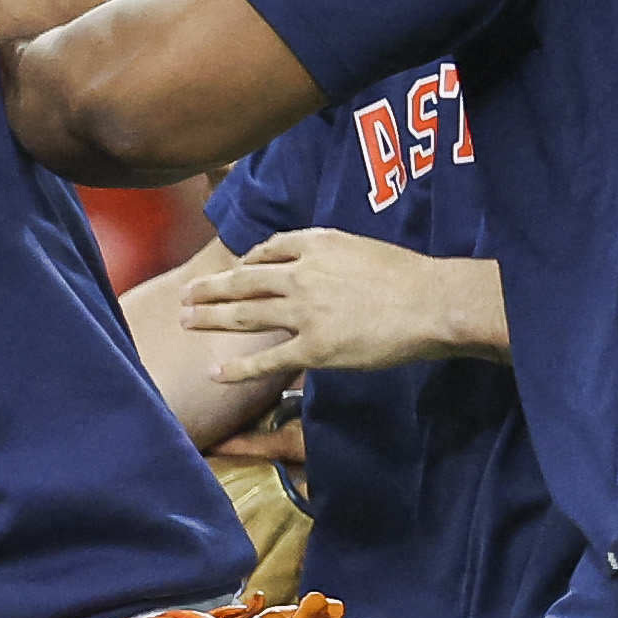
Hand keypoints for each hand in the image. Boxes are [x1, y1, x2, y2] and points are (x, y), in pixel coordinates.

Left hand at [180, 231, 491, 378]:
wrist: (433, 302)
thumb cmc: (408, 275)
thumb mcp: (361, 247)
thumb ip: (328, 254)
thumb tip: (307, 264)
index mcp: (315, 244)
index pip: (268, 250)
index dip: (247, 262)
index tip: (236, 272)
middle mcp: (301, 275)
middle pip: (243, 282)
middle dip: (210, 289)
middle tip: (186, 294)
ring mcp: (305, 313)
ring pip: (244, 315)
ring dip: (209, 318)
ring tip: (184, 320)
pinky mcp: (315, 348)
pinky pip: (266, 360)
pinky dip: (237, 369)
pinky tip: (215, 373)